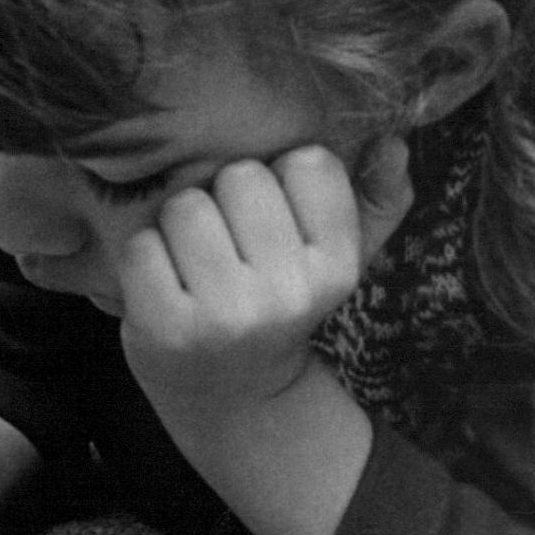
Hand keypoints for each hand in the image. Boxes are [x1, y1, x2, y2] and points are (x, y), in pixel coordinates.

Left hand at [118, 136, 412, 413]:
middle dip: (225, 198)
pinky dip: (144, 259)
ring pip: (186, 205)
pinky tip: (164, 285)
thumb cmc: (278, 302)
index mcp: (337, 267)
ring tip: (193, 261)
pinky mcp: (167, 329)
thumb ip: (377, 197)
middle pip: (241, 176)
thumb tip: (393, 140)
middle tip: (227, 243)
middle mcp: (289, 294)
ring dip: (179, 226)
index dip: (283, 179)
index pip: (309, 163)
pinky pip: (141, 248)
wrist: (231, 395)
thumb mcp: (336, 259)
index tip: (275, 218)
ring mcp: (227, 315)